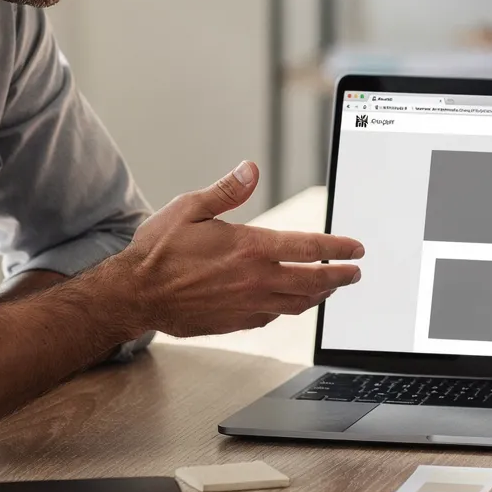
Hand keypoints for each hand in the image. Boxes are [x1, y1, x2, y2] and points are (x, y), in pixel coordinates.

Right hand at [99, 161, 364, 336]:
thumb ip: (226, 190)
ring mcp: (248, 304)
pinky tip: (292, 302)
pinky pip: (274, 316)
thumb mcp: (190, 207)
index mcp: (249, 248)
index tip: (355, 248)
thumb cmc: (158, 250)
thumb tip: (251, 169)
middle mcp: (255, 279)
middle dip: (340, 276)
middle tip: (355, 272)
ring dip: (320, 295)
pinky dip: (290, 308)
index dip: (337, 248)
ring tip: (332, 288)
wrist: (136, 294)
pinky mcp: (236, 322)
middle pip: (313, 281)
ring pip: (297, 303)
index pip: (308, 248)